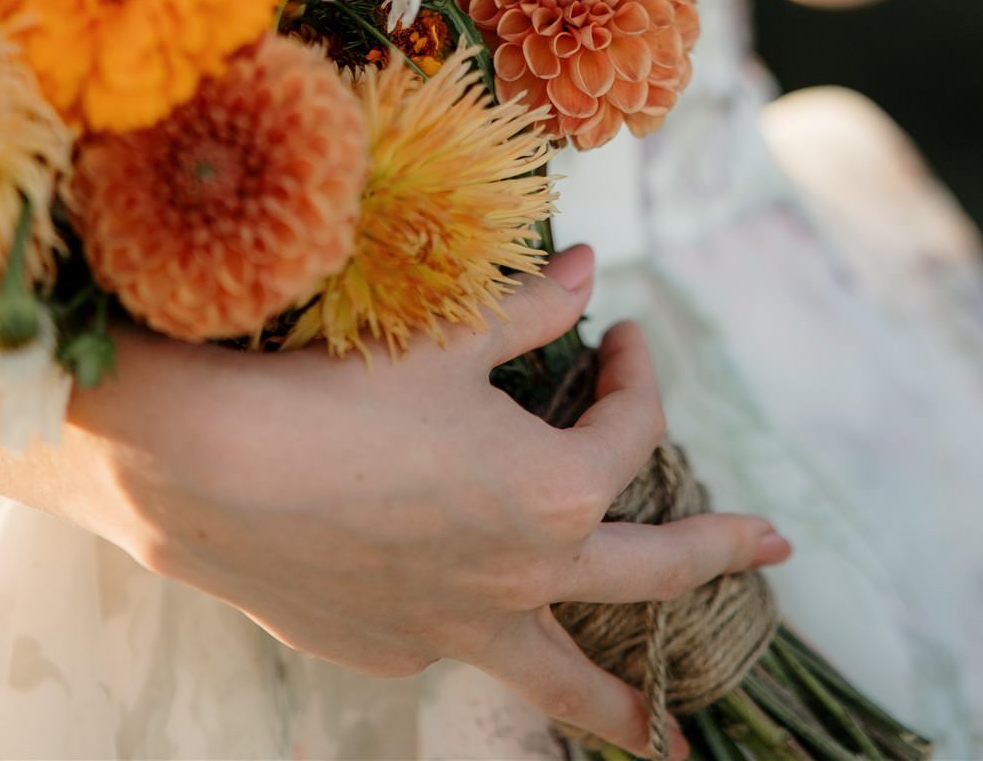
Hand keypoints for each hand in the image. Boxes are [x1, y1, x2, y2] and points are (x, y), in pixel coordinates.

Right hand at [0, 245, 787, 760]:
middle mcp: (527, 574)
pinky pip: (461, 645)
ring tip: (671, 742)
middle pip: (650, 571)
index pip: (632, 427)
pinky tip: (467, 615)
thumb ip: (535, 310)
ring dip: (627, 705)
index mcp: (557, 490)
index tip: (621, 328)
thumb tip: (591, 269)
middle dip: (716, 554)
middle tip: (770, 549)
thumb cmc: (340, 389)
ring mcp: (462, 626)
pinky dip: (484, 633)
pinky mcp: (396, 648)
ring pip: (566, 678)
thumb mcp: (452, 337)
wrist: (212, 473)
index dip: (637, 367)